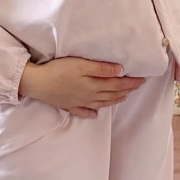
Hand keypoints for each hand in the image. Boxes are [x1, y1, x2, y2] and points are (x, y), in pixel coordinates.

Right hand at [19, 57, 145, 117]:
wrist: (37, 83)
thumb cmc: (58, 70)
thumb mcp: (81, 65)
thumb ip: (101, 69)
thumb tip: (120, 71)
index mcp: (93, 85)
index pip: (117, 84)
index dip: (130, 82)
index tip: (142, 80)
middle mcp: (88, 96)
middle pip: (111, 94)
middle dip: (125, 90)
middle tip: (137, 87)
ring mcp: (78, 102)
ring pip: (100, 103)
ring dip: (113, 100)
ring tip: (122, 98)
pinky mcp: (68, 105)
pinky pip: (83, 111)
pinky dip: (91, 113)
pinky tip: (94, 115)